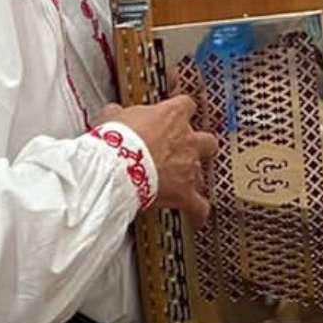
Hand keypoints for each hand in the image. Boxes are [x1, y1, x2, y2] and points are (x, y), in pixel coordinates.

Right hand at [100, 94, 218, 222]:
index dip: (182, 112)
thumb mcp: (114, 118)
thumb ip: (121, 114)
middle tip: (186, 152)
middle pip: (208, 141)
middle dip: (200, 147)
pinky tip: (195, 216)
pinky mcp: (184, 193)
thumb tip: (115, 111)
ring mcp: (189, 168)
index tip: (176, 115)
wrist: (117, 166)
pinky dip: (198, 212)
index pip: (187, 106)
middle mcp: (187, 140)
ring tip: (182, 184)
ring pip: (203, 174)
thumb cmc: (117, 140)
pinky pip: (199, 206)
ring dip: (193, 179)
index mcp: (172, 116)